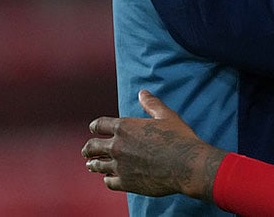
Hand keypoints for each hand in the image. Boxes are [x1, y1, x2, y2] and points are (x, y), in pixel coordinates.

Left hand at [82, 90, 223, 201]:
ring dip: (94, 164)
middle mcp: (117, 146)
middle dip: (88, 148)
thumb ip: (151, 104)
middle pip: (91, 147)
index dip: (95, 127)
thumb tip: (142, 92)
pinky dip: (107, 179)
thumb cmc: (179, 138)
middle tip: (87, 151)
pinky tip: (109, 178)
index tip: (94, 129)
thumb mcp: (166, 116)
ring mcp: (120, 166)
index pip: (98, 125)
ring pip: (97, 165)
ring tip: (92, 165)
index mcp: (125, 127)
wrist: (186, 165)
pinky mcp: (126, 182)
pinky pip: (109, 181)